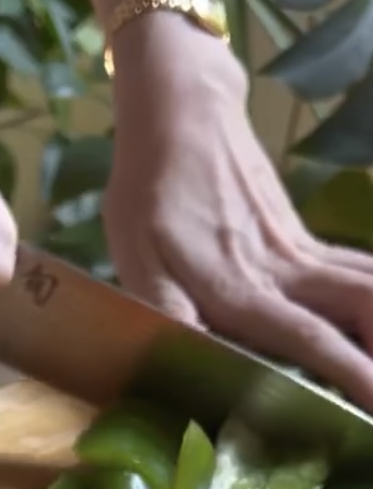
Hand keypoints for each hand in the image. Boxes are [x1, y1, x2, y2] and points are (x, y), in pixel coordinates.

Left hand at [104, 18, 372, 408]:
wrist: (180, 117)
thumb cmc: (150, 196)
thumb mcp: (140, 263)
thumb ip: (166, 315)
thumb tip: (188, 363)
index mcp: (244, 288)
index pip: (311, 338)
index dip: (351, 372)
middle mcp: (286, 271)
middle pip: (364, 303)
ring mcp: (301, 250)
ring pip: (368, 283)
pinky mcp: (302, 239)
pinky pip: (355, 269)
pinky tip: (372, 314)